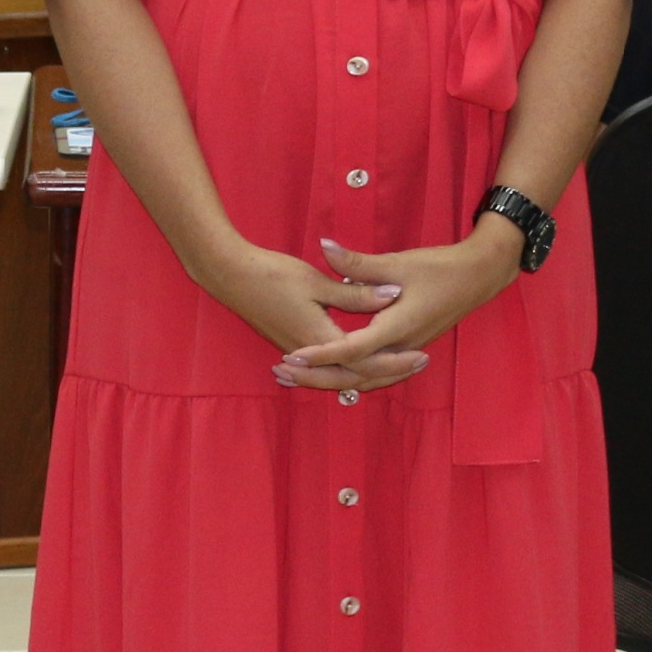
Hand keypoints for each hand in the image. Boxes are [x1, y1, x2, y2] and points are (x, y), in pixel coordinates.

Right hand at [187, 236, 402, 363]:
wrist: (230, 275)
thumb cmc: (271, 274)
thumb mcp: (317, 281)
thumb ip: (355, 292)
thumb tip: (393, 295)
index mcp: (320, 338)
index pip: (366, 362)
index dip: (396, 361)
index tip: (422, 354)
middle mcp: (310, 353)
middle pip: (356, 376)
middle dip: (389, 372)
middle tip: (419, 363)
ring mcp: (298, 350)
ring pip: (340, 375)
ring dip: (370, 372)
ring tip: (398, 365)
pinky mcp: (291, 343)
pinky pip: (327, 367)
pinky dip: (347, 368)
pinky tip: (359, 361)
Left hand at [271, 225, 522, 392]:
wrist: (479, 277)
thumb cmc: (441, 268)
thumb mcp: (397, 262)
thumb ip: (357, 263)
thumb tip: (324, 247)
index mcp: (397, 328)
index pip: (351, 350)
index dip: (320, 355)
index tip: (292, 357)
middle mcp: (401, 347)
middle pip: (354, 375)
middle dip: (317, 377)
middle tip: (283, 374)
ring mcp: (406, 352)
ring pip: (365, 379)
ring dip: (331, 379)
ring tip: (298, 378)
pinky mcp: (408, 349)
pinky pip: (376, 374)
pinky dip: (352, 376)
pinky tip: (333, 372)